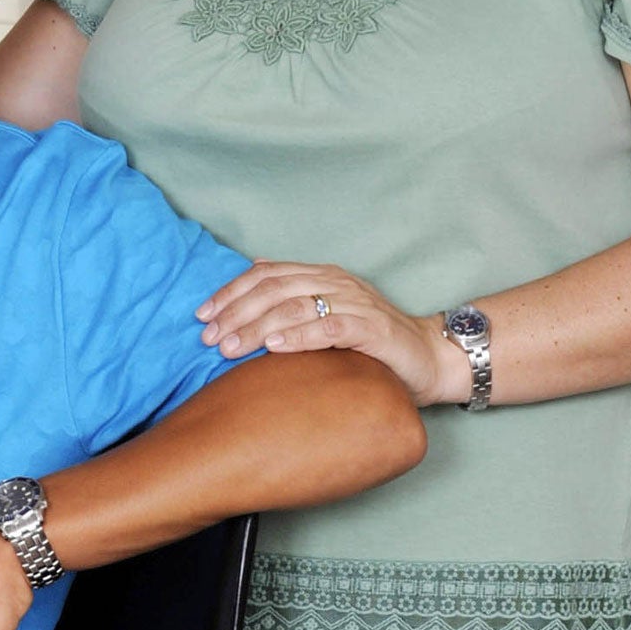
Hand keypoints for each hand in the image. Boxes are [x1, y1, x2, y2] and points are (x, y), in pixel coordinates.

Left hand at [198, 261, 464, 405]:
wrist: (429, 358)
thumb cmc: (371, 342)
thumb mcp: (327, 314)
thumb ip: (293, 296)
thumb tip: (252, 271)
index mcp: (320, 276)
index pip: (265, 275)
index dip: (230, 292)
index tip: (202, 315)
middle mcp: (335, 282)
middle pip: (274, 289)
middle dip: (236, 312)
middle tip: (209, 337)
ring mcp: (356, 303)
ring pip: (296, 306)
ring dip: (258, 327)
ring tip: (230, 346)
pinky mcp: (374, 329)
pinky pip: (331, 328)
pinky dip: (300, 336)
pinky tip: (275, 348)